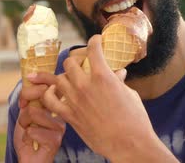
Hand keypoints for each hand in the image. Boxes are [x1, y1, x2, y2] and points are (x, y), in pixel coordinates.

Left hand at [14, 74, 64, 162]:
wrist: (29, 159)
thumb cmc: (28, 137)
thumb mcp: (25, 113)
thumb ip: (29, 98)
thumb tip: (29, 81)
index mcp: (55, 105)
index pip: (47, 85)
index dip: (29, 90)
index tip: (23, 102)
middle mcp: (61, 113)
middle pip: (40, 95)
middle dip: (25, 110)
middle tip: (26, 123)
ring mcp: (60, 126)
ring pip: (34, 112)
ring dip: (25, 125)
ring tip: (30, 133)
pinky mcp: (56, 139)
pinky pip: (33, 130)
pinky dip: (27, 137)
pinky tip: (33, 143)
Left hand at [42, 35, 171, 160]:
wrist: (128, 144)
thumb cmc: (135, 120)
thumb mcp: (130, 95)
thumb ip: (119, 82)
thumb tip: (119, 73)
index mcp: (103, 76)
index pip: (93, 49)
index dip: (94, 41)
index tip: (95, 41)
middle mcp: (85, 85)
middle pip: (70, 63)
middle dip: (75, 60)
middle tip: (81, 63)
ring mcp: (75, 100)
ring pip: (59, 79)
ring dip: (64, 77)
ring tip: (69, 78)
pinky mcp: (69, 115)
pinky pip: (50, 100)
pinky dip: (49, 94)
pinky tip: (53, 92)